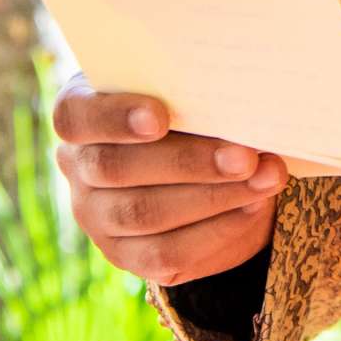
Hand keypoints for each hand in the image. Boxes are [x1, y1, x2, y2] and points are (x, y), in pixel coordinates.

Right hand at [53, 73, 289, 286]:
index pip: (74, 116)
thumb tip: (240, 98)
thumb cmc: (188, 102)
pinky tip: (254, 206)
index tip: (160, 118)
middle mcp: (79, 168)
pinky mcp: (128, 255)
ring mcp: (98, 217)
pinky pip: (166, 254)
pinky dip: (218, 229)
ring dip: (214, 197)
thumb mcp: (183, 85)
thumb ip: (193, 88)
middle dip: (188, 163)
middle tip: (245, 155)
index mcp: (81, 112)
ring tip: (266, 178)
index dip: (113, 118)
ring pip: (145, 214)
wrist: (197, 157)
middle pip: (116, 169)